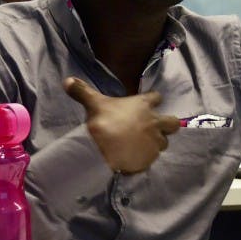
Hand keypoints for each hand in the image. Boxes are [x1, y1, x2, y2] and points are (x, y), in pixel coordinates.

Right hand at [65, 77, 179, 173]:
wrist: (102, 147)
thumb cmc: (102, 120)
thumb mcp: (93, 102)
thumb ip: (82, 91)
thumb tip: (67, 80)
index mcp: (144, 105)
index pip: (157, 97)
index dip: (153, 100)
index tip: (149, 103)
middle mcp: (154, 123)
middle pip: (173, 123)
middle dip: (167, 125)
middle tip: (155, 128)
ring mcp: (154, 142)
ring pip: (164, 143)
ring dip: (156, 143)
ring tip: (142, 146)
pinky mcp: (150, 159)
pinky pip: (152, 159)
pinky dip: (145, 158)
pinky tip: (135, 159)